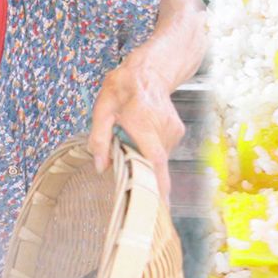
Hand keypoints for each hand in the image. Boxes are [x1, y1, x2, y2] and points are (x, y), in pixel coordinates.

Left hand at [89, 49, 182, 198]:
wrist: (150, 70)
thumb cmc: (123, 87)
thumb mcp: (103, 109)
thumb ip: (99, 138)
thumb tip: (100, 167)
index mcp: (144, 123)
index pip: (155, 161)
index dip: (158, 186)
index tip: (161, 207)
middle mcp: (163, 129)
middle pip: (155, 164)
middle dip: (145, 178)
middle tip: (132, 183)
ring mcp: (173, 131)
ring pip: (159, 158)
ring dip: (145, 160)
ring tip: (132, 143)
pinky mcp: (177, 132)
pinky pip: (163, 151)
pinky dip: (151, 152)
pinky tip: (141, 137)